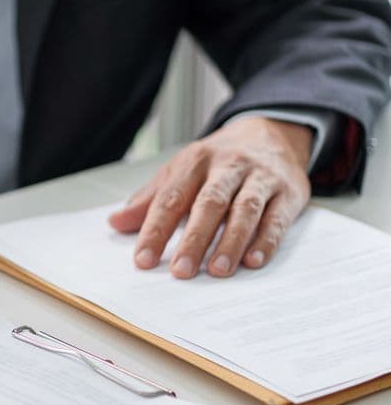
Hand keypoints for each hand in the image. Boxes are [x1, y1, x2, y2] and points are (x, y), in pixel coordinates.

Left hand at [109, 116, 312, 277]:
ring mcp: (261, 177)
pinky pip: (278, 217)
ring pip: (245, 209)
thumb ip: (149, 200)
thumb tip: (115, 223)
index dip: (155, 230)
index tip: (143, 260)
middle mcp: (228, 166)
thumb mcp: (180, 172)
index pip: (171, 198)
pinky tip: (253, 260)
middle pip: (209, 204)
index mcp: (195, 162)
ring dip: (231, 241)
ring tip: (217, 270)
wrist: (271, 133)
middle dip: (193, 239)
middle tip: (181, 271)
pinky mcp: (289, 191)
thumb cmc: (217, 161)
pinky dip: (266, 240)